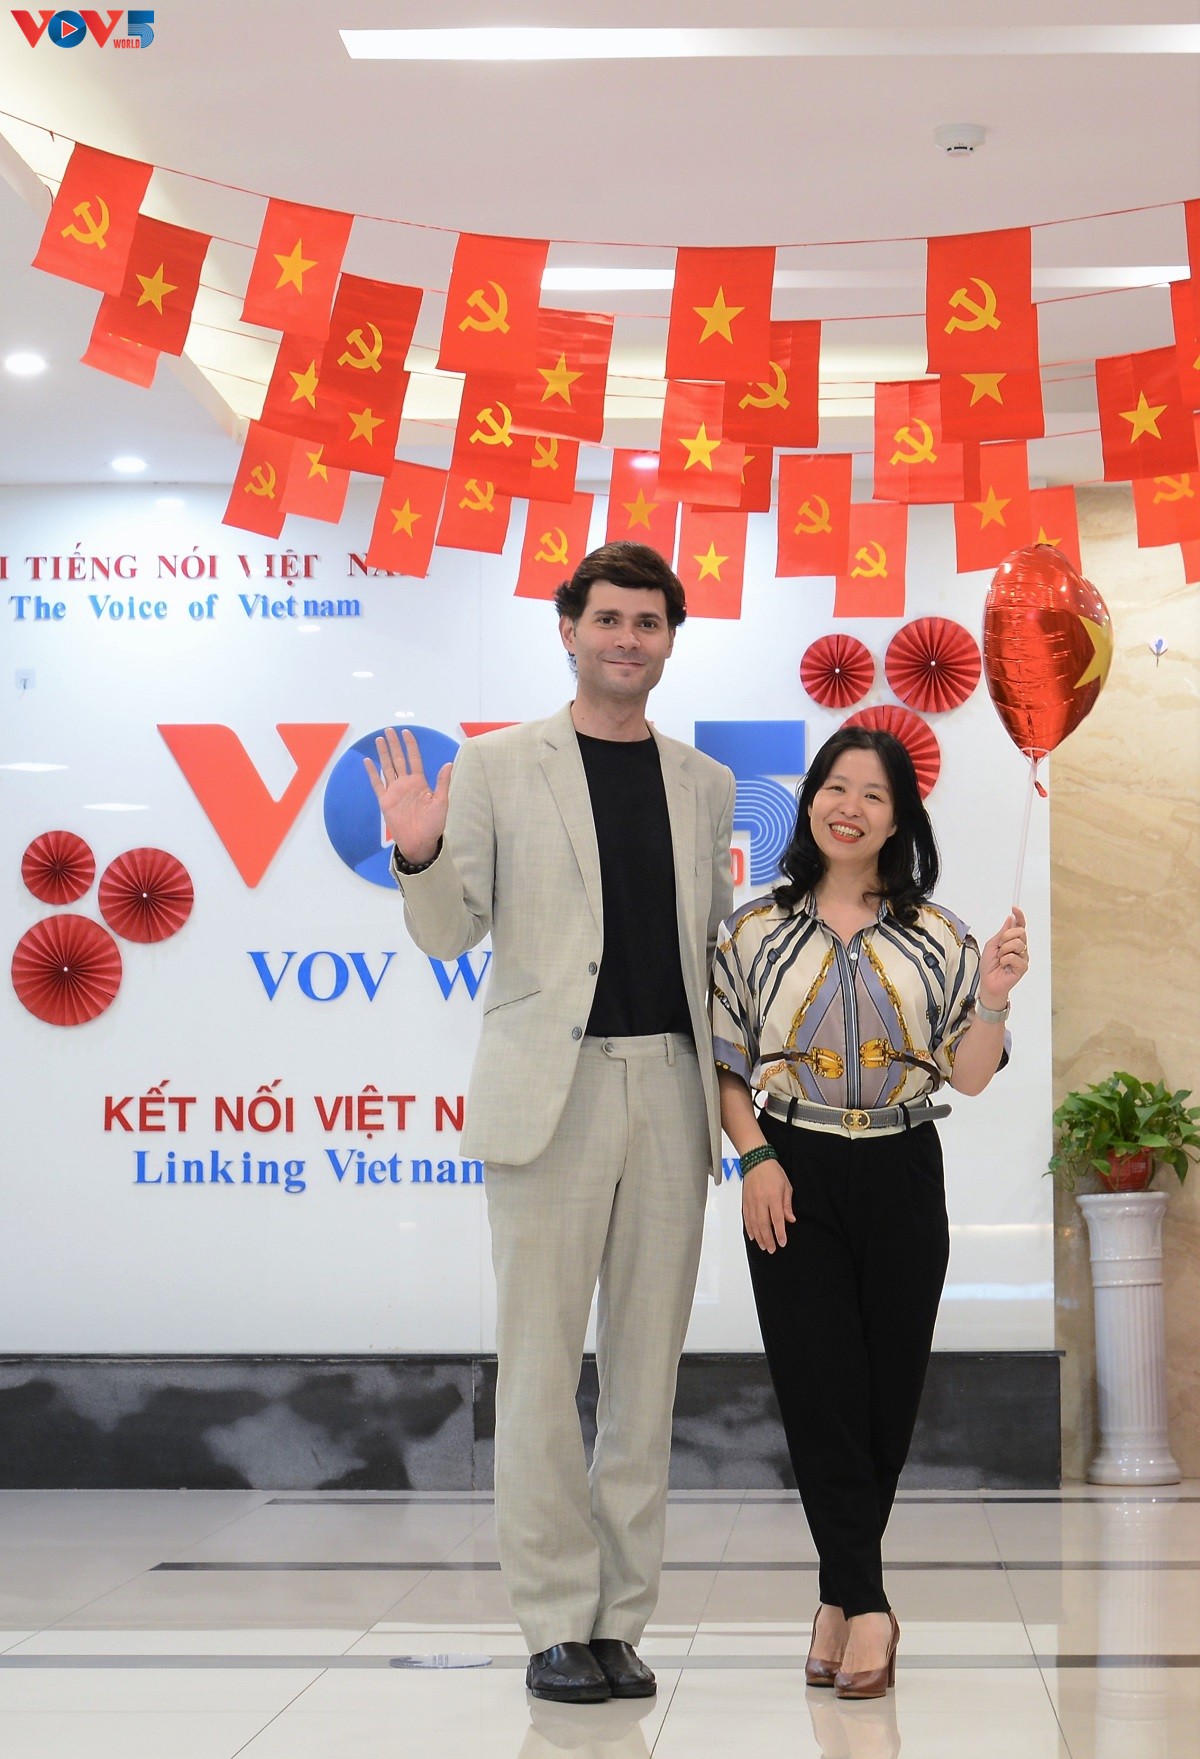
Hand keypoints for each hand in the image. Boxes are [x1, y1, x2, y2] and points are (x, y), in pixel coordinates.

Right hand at [363, 727, 452, 864]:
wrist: (420, 841)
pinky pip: (377, 783)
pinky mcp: (385, 800)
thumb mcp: (442, 802)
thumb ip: (442, 782)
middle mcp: (405, 783)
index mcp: (419, 782)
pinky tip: (368, 761)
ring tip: (379, 739)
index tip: (406, 733)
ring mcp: (394, 791)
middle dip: (394, 744)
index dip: (410, 745)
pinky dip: (372, 772)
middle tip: (389, 730)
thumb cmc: (433, 824)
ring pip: (387, 767)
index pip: (413, 758)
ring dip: (383, 753)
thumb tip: (448, 763)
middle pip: (398, 759)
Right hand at [742, 1158, 794, 1253]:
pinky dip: (749, 1229)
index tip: (782, 1243)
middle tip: (772, 1250)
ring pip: (754, 1224)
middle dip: (768, 1239)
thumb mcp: (786, 1186)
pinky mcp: (745, 1201)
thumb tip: (790, 1220)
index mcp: (773, 1197)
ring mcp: (751, 1202)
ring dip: (759, 1237)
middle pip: (764, 1225)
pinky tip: (753, 1237)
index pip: (777, 1219)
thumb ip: (787, 1204)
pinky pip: (747, 1218)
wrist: (756, 1160)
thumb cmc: (773, 1172)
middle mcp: (761, 1201)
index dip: (780, 1233)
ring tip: (764, 1246)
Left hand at [977, 904, 1028, 1007]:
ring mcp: (1023, 957)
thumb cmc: (989, 965)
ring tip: (1001, 958)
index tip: (1014, 908)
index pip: (1020, 926)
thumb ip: (1002, 932)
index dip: (1019, 916)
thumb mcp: (992, 945)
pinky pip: (1015, 956)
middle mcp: (1020, 947)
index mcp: (1013, 941)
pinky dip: (1005, 960)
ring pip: (1018, 943)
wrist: (988, 982)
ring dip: (1004, 950)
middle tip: (999, 947)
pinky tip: (1004, 966)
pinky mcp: (1023, 967)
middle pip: (1020, 932)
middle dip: (1006, 937)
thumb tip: (1010, 919)